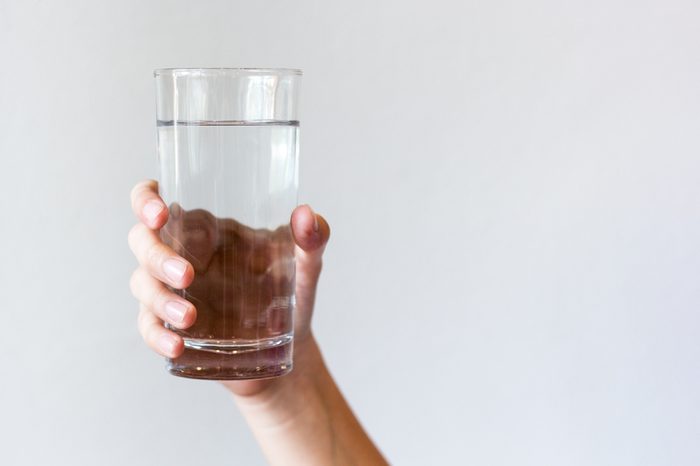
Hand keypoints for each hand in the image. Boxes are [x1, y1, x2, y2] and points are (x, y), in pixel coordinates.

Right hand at [128, 179, 329, 396]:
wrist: (290, 349)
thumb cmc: (291, 295)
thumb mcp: (305, 267)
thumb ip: (311, 240)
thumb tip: (307, 215)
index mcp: (207, 229)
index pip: (158, 201)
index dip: (146, 200)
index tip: (158, 213)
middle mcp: (184, 255)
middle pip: (142, 241)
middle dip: (156, 255)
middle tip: (187, 276)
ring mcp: (173, 292)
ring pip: (142, 284)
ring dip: (159, 299)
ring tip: (190, 319)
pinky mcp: (172, 327)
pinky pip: (148, 328)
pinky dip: (156, 336)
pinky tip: (176, 347)